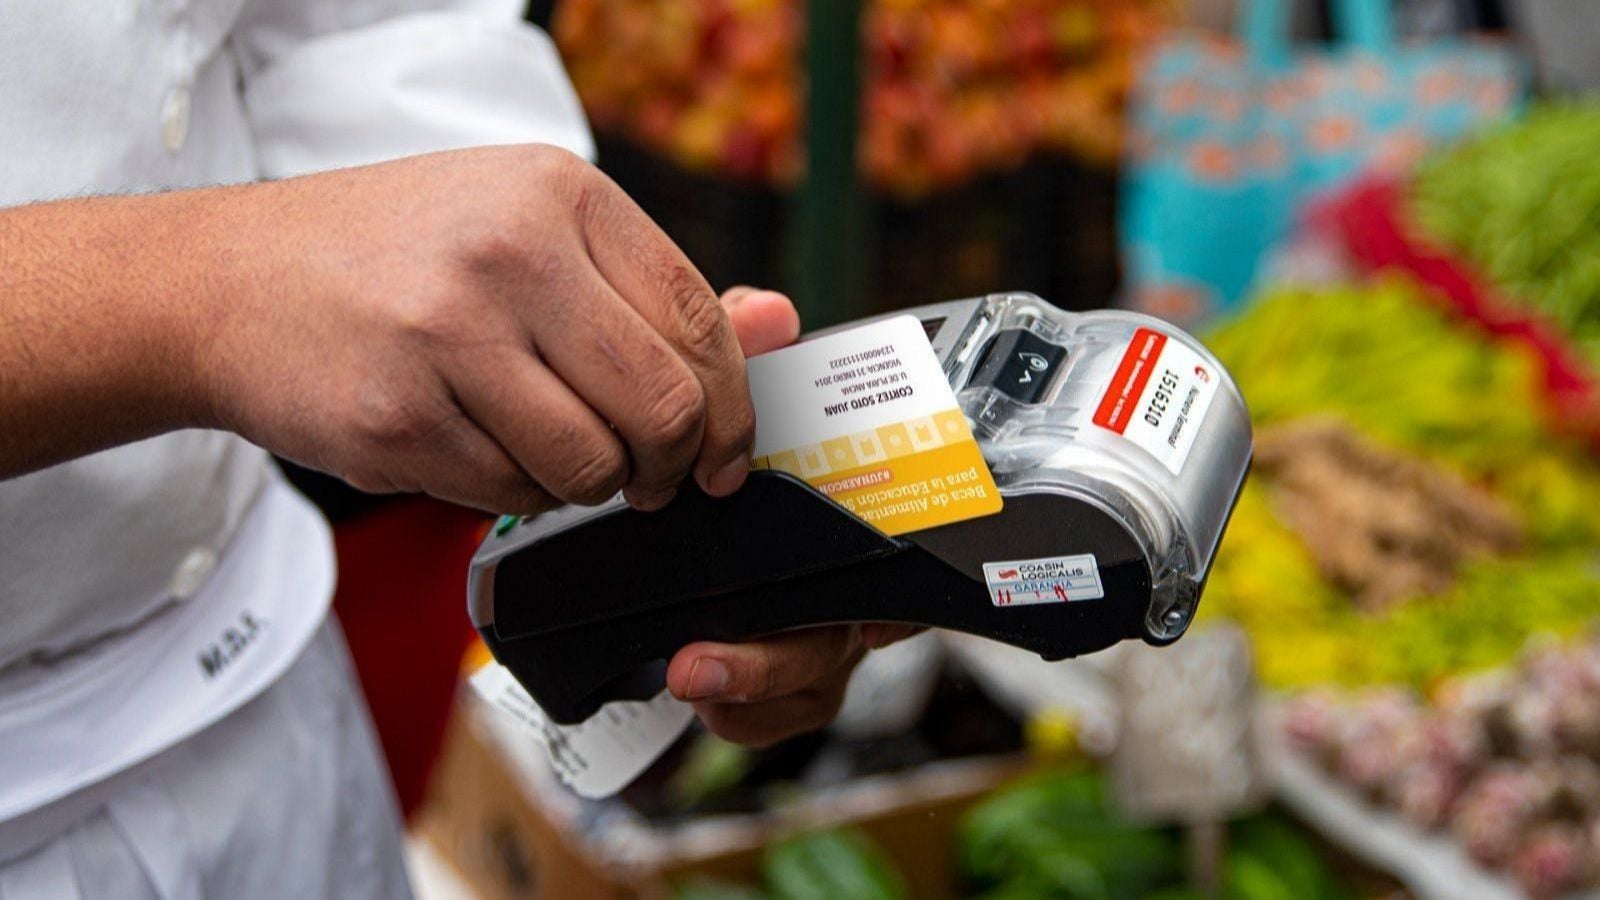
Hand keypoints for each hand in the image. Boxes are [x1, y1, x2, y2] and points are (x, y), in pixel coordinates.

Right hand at [198, 144, 757, 512]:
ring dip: (590, 487)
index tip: (726, 454)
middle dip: (673, 466)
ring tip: (552, 456)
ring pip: (592, 466)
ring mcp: (447, 335)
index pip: (700, 321)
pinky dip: (514, 493)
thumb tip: (778, 322)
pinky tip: (478, 448)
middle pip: (663, 406)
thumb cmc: (396, 256)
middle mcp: (509, 253)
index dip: (734, 408)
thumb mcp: (527, 230)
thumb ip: (652, 288)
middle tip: (652, 480)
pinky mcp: (397, 417)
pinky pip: (510, 495)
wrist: (226, 281)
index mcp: (560, 195)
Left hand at [669, 286, 921, 745]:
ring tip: (689, 678)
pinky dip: (742, 715)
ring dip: (754, 690)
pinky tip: (703, 698)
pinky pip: (779, 716)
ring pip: (818, 680)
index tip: (874, 621)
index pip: (910, 551)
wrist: (661, 480)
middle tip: (702, 661)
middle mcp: (849, 570)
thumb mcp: (723, 380)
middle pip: (851, 632)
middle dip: (778, 656)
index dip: (904, 596)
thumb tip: (770, 312)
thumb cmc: (723, 433)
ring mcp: (820, 627)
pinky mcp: (778, 674)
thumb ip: (738, 346)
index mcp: (851, 501)